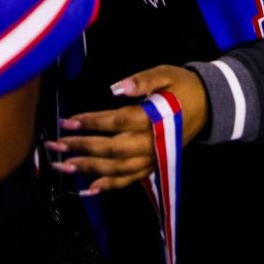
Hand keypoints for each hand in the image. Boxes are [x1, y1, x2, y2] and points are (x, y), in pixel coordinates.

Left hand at [45, 65, 207, 193]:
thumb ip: (142, 80)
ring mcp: (152, 158)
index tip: (67, 121)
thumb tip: (117, 88)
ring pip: (117, 170)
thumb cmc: (182, 86)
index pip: (117, 122)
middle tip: (55, 146)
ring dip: (88, 169)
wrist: (209, 105)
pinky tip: (87, 190)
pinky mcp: (153, 165)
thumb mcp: (166, 73)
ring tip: (62, 166)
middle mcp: (151, 144)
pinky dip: (108, 187)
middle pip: (111, 150)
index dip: (91, 122)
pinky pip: (129, 180)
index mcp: (154, 119)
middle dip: (81, 148)